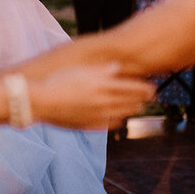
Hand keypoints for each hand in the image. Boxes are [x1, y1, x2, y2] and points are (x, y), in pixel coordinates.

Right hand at [30, 63, 153, 129]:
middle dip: (143, 100)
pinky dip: (119, 121)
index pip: (135, 88)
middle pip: (133, 103)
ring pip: (124, 115)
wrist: (42, 102)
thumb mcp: (81, 71)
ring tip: (136, 106)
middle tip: (149, 97)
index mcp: (104, 85)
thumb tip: (118, 67)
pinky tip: (119, 118)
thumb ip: (102, 70)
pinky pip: (111, 125)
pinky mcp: (90, 126)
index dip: (146, 89)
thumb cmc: (59, 81)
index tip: (152, 88)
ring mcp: (98, 116)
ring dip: (132, 110)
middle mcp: (104, 102)